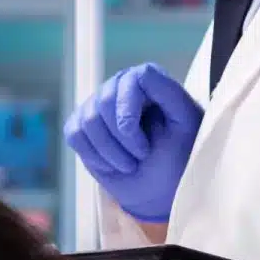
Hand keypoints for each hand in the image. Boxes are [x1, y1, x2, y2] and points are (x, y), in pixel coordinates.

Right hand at [64, 63, 203, 222]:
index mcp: (148, 81)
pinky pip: (74, 134)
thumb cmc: (178, 155)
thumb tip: (142, 72)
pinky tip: (111, 164)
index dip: (132, 109)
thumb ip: (169, 92)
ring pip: (88, 121)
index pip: (135, 77)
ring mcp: (96, 105)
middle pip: (105, 101)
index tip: (142, 140)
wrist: (159, 186)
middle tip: (140, 156)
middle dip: (121, 138)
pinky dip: (93, 156)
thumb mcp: (185, 123)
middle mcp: (119, 86)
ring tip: (129, 165)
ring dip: (109, 152)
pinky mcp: (80, 126)